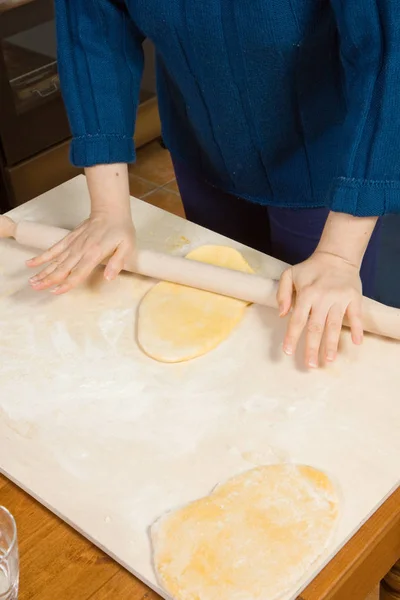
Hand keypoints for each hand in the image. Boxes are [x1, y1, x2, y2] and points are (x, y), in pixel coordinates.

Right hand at [27, 208, 135, 293]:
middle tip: (36, 288)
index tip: (55, 292)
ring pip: (55, 260)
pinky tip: (32, 263)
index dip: (67, 284)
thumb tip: (109, 277)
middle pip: (62, 268)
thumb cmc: (120, 229)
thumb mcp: (127, 246)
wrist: (111, 210)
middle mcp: (81, 250)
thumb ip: (117, 263)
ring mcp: (73, 244)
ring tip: (32, 281)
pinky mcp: (70, 239)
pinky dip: (43, 256)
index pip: (78, 273)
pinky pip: (54, 248)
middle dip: (48, 280)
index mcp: (94, 254)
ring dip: (43, 271)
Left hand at [277, 251, 363, 367]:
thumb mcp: (289, 274)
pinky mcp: (354, 298)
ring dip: (332, 344)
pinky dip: (357, 329)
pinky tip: (356, 342)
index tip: (288, 352)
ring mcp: (340, 298)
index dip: (292, 336)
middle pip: (316, 327)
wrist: (337, 256)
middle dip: (312, 347)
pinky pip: (356, 316)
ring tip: (329, 360)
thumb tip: (282, 314)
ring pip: (334, 325)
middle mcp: (323, 297)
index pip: (298, 319)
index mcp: (307, 293)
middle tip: (310, 365)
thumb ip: (282, 293)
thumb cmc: (310, 269)